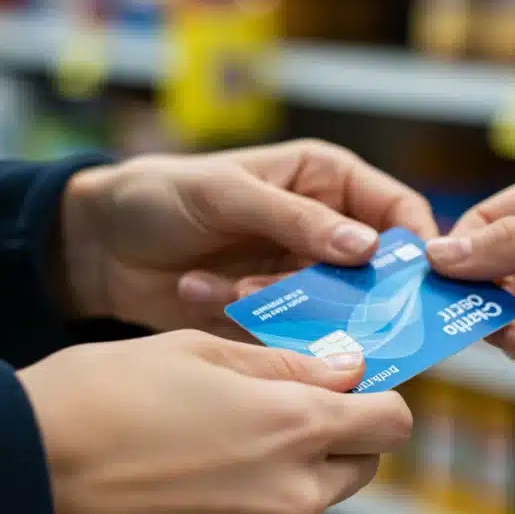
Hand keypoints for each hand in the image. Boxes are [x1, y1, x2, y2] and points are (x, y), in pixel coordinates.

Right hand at [18, 330, 411, 513]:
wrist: (21, 474)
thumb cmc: (105, 393)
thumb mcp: (199, 350)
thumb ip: (287, 364)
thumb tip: (348, 369)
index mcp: (295, 426)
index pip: (392, 422)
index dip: (376, 400)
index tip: (347, 390)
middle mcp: (292, 495)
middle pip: (357, 468)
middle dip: (332, 439)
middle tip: (272, 415)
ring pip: (303, 507)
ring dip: (280, 481)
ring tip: (208, 453)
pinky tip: (183, 494)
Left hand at [59, 140, 437, 338]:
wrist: (99, 246)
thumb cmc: (162, 196)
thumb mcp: (228, 195)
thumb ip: (297, 220)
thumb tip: (366, 249)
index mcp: (327, 181)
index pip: (398, 212)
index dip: (415, 246)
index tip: (415, 282)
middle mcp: (323, 230)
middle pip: (375, 273)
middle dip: (347, 293)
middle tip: (320, 305)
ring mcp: (298, 276)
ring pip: (333, 309)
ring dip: (283, 305)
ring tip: (231, 288)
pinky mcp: (271, 314)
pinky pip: (289, 331)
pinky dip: (247, 318)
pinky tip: (201, 291)